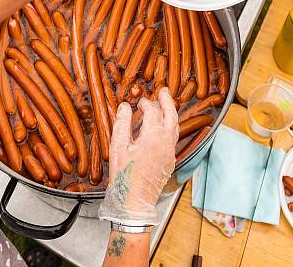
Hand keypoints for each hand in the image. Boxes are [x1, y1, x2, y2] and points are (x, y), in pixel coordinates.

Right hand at [98, 89, 178, 225]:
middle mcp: (166, 143)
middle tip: (162, 91)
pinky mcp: (170, 161)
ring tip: (164, 105)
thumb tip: (124, 106)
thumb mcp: (117, 148)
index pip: (153, 112)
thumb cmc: (124, 176)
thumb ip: (121, 124)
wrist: (135, 201)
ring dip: (170, 113)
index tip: (138, 103)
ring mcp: (170, 152)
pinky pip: (173, 138)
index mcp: (153, 137)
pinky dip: (169, 127)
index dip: (146, 104)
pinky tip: (161, 127)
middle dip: (167, 101)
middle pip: (172, 115)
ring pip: (175, 127)